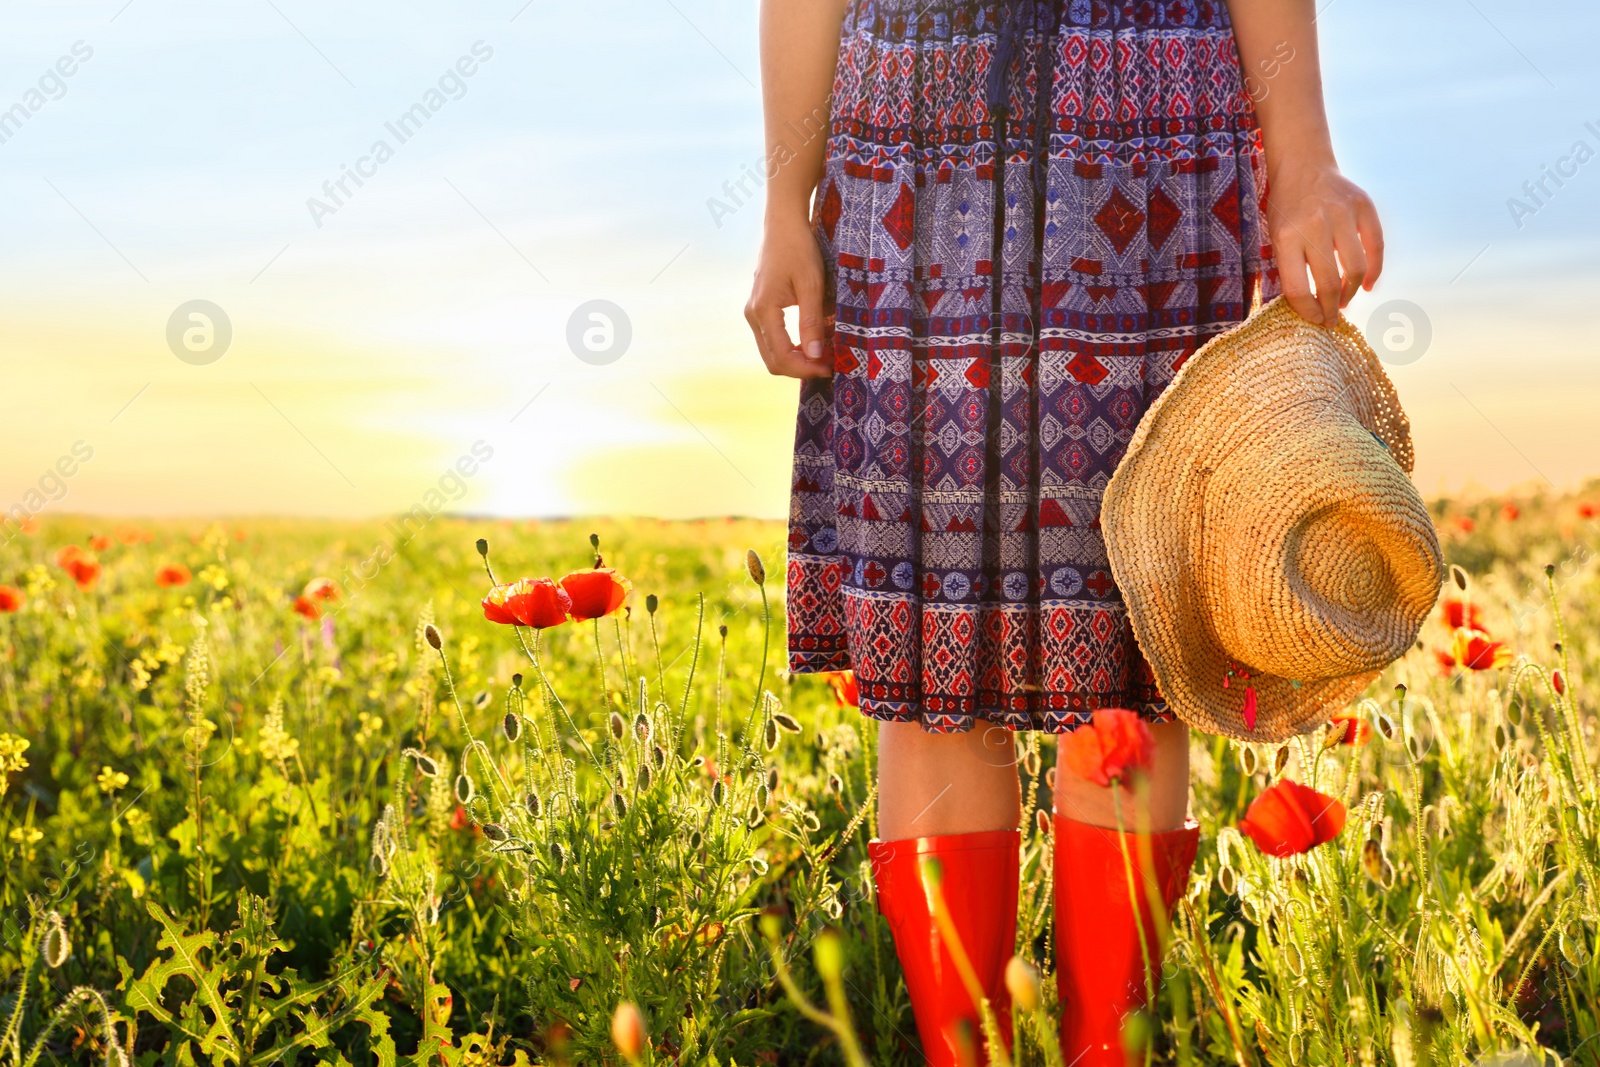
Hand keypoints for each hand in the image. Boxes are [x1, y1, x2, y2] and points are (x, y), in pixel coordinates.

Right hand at [744, 211, 832, 378]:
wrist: (783, 225)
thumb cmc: (799, 249)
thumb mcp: (811, 284)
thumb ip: (811, 321)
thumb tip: (814, 356)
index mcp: (764, 310)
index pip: (781, 355)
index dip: (805, 369)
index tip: (829, 368)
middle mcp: (753, 315)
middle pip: (772, 361)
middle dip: (800, 369)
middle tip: (827, 366)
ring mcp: (753, 313)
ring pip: (771, 353)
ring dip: (795, 360)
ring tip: (821, 356)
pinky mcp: (760, 309)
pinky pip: (772, 340)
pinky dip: (790, 348)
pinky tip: (810, 343)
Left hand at [1266, 162, 1383, 325]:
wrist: (1304, 166)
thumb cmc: (1286, 210)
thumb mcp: (1276, 237)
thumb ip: (1290, 268)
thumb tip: (1312, 306)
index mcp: (1286, 237)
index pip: (1298, 289)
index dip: (1308, 312)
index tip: (1314, 320)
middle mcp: (1315, 225)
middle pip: (1328, 283)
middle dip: (1330, 309)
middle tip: (1331, 318)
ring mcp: (1342, 214)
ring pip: (1356, 269)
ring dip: (1351, 292)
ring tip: (1345, 300)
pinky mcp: (1364, 206)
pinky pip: (1376, 246)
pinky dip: (1374, 271)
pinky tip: (1367, 285)